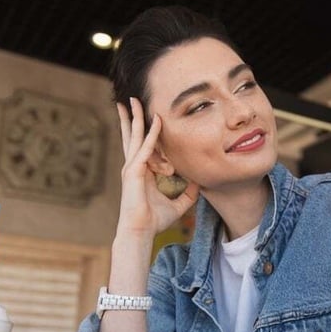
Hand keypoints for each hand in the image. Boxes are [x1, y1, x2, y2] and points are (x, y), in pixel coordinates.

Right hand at [116, 98, 199, 237]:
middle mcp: (134, 166)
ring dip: (134, 117)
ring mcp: (132, 167)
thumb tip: (200, 184)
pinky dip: (151, 134)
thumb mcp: (177, 205)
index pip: (141, 145)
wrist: (141, 231)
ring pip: (133, 136)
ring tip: (133, 100)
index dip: (144, 130)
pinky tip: (157, 120)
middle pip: (131, 136)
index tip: (148, 116)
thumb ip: (188, 194)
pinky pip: (145, 147)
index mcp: (141, 171)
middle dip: (130, 117)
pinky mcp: (134, 171)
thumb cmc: (154, 221)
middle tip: (130, 99)